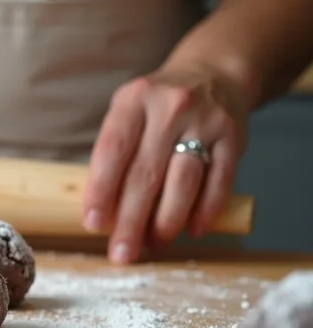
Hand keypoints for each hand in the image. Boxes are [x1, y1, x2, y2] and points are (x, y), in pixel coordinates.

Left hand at [82, 65, 250, 263]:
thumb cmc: (157, 107)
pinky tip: (193, 230)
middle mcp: (170, 108)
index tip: (93, 224)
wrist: (213, 75)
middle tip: (122, 252)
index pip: (112, 150)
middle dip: (131, 220)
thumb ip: (115, 154)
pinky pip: (220, 181)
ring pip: (183, 181)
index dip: (101, 190)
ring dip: (167, 220)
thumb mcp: (128, 113)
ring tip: (154, 244)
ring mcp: (205, 122)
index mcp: (133, 101)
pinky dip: (206, 210)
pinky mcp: (234, 138)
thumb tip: (103, 212)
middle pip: (145, 174)